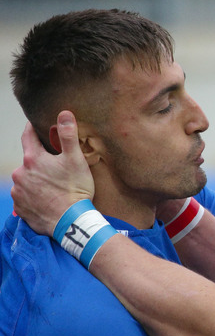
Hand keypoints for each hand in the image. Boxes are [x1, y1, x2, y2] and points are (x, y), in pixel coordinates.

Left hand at [11, 111, 94, 235]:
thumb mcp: (75, 160)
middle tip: (55, 164)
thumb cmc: (75, 189)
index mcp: (32, 159)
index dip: (32, 128)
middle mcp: (20, 174)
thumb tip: (64, 113)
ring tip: (52, 185)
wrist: (70, 222)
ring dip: (35, 178)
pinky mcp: (20, 208)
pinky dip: (33, 195)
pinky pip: (24, 196)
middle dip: (39, 160)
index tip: (35, 124)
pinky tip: (46, 198)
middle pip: (28, 160)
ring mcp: (18, 192)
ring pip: (26, 179)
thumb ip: (68, 136)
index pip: (28, 136)